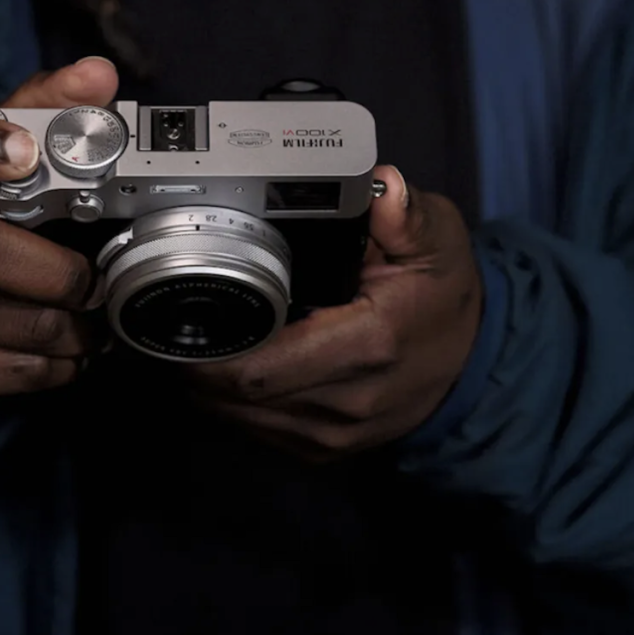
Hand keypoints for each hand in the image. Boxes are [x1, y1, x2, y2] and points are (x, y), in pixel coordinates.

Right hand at [0, 58, 118, 416]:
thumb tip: (99, 75)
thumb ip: (40, 112)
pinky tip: (68, 352)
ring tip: (94, 317)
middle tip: (96, 279)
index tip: (24, 152)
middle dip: (59, 271)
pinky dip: (56, 365)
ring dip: (69, 325)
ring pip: (4, 321)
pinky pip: (6, 369)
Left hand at [186, 166, 482, 457]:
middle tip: (162, 331)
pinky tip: (218, 374)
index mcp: (368, 344)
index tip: (173, 326)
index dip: (207, 355)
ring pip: (241, 421)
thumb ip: (406, 214)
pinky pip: (259, 433)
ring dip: (204, 390)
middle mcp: (348, 399)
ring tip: (184, 349)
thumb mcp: (438, 242)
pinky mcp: (326, 449)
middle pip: (239, 398)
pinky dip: (229, 405)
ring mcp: (336, 433)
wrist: (471, 362)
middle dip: (192, 369)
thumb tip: (382, 186)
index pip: (262, 367)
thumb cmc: (442, 298)